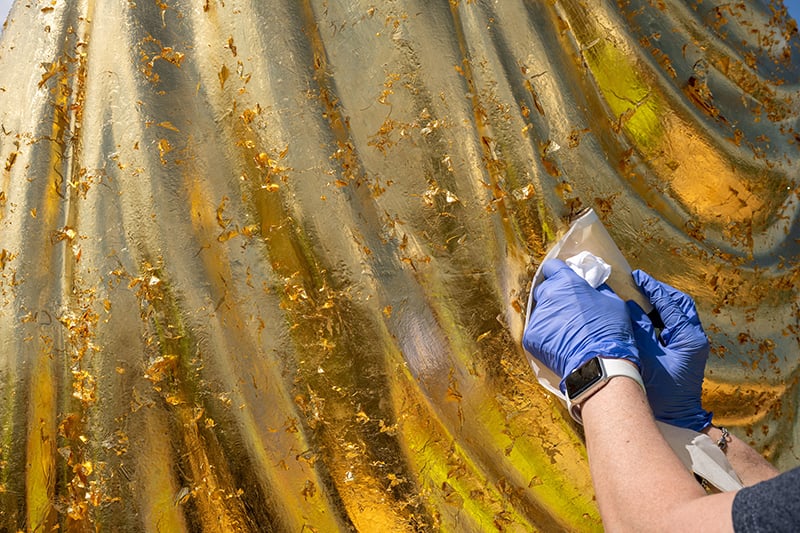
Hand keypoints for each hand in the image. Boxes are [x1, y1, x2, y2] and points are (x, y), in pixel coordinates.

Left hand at [523, 259, 639, 392]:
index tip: (563, 279)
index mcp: (567, 282)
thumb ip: (597, 289)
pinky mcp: (530, 335)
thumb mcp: (613, 302)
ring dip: (550, 316)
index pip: (552, 267)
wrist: (599, 363)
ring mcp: (538, 315)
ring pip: (540, 311)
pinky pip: (536, 330)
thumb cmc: (609, 331)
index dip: (558, 272)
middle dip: (553, 295)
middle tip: (567, 307)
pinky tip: (559, 342)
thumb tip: (591, 286)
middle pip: (543, 288)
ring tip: (566, 329)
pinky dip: (545, 334)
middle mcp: (549, 295)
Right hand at [627, 270, 712, 430]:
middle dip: (659, 292)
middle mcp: (694, 338)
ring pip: (678, 313)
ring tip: (638, 296)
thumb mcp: (646, 357)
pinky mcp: (684, 351)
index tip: (636, 276)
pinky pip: (673, 325)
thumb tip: (630, 307)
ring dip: (659, 303)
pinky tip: (642, 316)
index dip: (653, 288)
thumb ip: (639, 330)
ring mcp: (691, 345)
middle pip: (680, 304)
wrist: (675, 418)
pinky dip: (659, 316)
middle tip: (638, 283)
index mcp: (689, 338)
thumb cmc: (661, 392)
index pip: (671, 303)